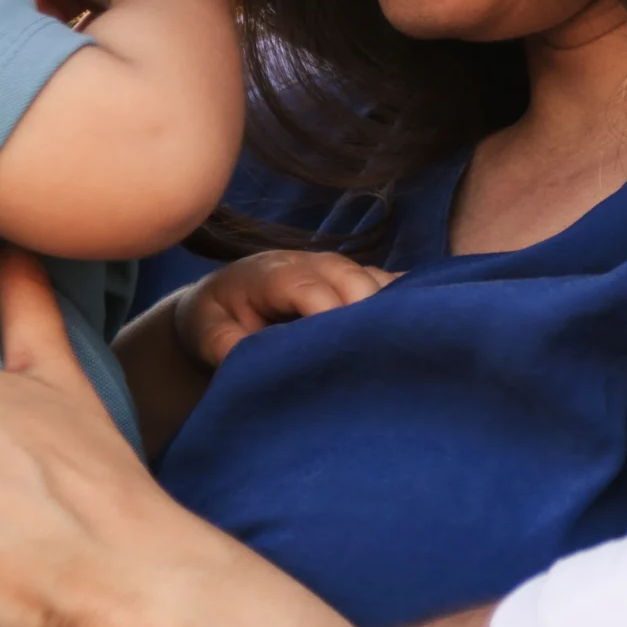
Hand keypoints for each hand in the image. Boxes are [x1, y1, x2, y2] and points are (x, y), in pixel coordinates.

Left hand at [177, 250, 395, 370]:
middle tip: (375, 363)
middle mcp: (310, 264)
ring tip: (402, 351)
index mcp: (272, 274)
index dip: (329, 318)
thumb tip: (245, 356)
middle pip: (353, 279)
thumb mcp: (204, 332)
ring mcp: (336, 268)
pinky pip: (389, 283)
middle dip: (367, 316)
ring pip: (377, 280)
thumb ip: (222, 343)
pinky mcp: (354, 279)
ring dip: (390, 311)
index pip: (310, 290)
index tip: (340, 357)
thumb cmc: (214, 320)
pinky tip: (421, 328)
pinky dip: (406, 302)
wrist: (221, 302)